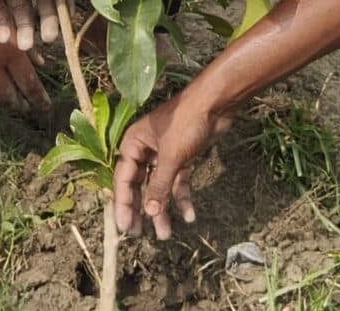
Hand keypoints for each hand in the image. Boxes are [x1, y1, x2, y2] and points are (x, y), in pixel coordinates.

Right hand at [0, 0, 48, 108]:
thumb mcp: (15, 18)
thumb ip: (29, 41)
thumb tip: (41, 61)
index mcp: (10, 54)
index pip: (29, 85)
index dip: (38, 98)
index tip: (44, 105)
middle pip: (8, 96)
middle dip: (20, 103)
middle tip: (26, 106)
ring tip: (5, 99)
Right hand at [112, 94, 231, 239]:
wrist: (216, 103)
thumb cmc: (186, 122)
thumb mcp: (171, 156)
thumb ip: (159, 186)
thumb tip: (150, 213)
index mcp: (133, 143)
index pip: (123, 179)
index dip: (123, 204)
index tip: (125, 226)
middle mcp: (145, 149)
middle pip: (139, 185)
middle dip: (142, 210)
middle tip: (140, 235)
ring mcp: (164, 154)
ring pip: (159, 187)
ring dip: (163, 210)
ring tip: (165, 234)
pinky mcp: (182, 157)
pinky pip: (178, 182)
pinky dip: (182, 197)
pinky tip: (189, 215)